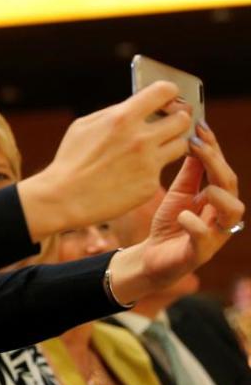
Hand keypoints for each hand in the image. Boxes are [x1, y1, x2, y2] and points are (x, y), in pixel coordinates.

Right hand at [19, 81, 190, 241]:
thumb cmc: (69, 161)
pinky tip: (133, 174)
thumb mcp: (84, 126)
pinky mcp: (149, 185)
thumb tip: (137, 107)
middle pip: (183, 118)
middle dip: (177, 119)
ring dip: (171, 143)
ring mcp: (148, 163)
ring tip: (156, 147)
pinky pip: (161, 171)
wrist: (62, 198)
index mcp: (123, 117)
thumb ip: (114, 113)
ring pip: (182, 144)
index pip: (165, 91)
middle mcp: (141, 138)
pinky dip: (151, 170)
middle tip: (169, 124)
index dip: (170, 92)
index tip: (169, 97)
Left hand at [110, 122, 243, 302]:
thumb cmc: (169, 224)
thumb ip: (190, 173)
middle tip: (197, 144)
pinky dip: (195, 225)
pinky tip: (184, 215)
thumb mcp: (178, 193)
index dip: (213, 148)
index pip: (221, 169)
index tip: (200, 126)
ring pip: (232, 213)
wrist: (152, 257)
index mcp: (217, 198)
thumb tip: (195, 141)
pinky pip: (204, 238)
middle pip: (230, 185)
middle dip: (216, 163)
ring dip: (221, 196)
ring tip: (206, 186)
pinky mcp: (198, 252)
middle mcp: (221, 215)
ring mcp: (213, 234)